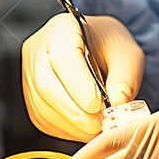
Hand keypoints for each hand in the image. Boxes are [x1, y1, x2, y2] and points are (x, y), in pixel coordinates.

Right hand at [22, 13, 144, 140]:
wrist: (98, 48)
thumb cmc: (111, 47)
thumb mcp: (128, 55)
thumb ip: (125, 78)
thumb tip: (116, 105)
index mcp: (61, 28)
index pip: (62, 57)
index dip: (78, 84)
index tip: (97, 105)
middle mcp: (38, 50)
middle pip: (46, 85)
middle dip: (74, 111)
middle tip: (98, 125)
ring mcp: (30, 75)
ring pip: (42, 106)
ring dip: (71, 124)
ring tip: (98, 128)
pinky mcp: (31, 98)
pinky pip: (43, 119)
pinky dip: (66, 129)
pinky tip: (86, 128)